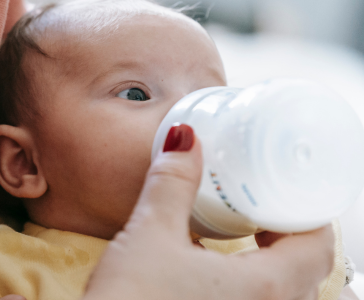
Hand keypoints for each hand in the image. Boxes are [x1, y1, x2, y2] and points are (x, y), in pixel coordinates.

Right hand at [83, 125, 334, 299]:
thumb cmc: (130, 299)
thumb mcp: (150, 231)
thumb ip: (173, 183)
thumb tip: (184, 140)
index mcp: (262, 287)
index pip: (317, 247)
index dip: (308, 214)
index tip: (287, 192)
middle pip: (306, 273)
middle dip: (291, 237)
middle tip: (266, 210)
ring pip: (283, 296)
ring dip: (273, 265)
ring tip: (246, 239)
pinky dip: (250, 287)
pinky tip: (215, 272)